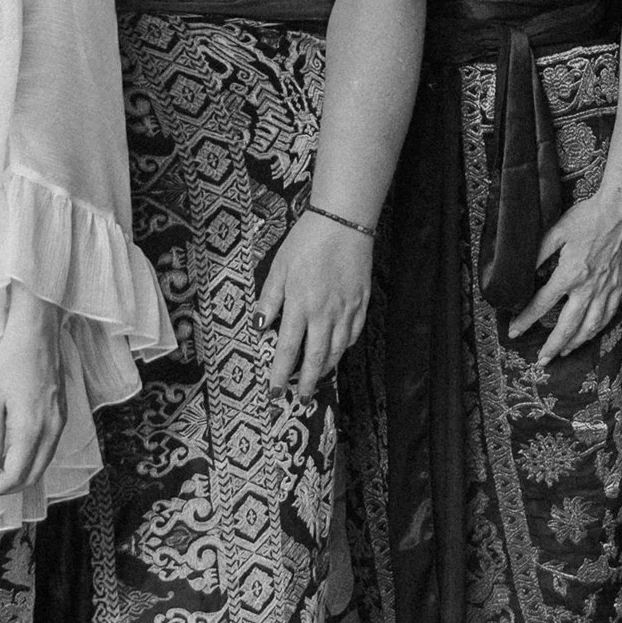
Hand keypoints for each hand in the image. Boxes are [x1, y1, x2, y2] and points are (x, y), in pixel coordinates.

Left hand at [0, 300, 66, 494]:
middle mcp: (51, 431)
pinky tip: (13, 453)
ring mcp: (60, 423)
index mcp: (31, 430)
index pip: (15, 475)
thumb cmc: (10, 359)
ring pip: (43, 464)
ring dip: (20, 474)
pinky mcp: (62, 415)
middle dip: (6, 487)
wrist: (37, 331)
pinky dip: (31, 459)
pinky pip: (48, 449)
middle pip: (33, 476)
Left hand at [257, 210, 374, 391]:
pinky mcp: (362, 303)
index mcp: (300, 306)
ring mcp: (346, 310)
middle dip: (307, 383)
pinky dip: (344, 348)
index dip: (280, 375)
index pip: (287, 350)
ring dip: (326, 369)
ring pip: (337, 350)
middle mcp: (324, 314)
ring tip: (318, 379)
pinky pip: (353, 334)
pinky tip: (338, 351)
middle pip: (316, 358)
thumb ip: (269, 299)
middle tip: (301, 398)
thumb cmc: (307, 241)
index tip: (275, 393)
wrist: (343, 223)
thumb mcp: (278, 267)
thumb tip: (259, 326)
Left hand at [512, 183, 621, 363]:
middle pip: (567, 326)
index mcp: (570, 273)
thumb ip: (538, 254)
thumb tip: (521, 271)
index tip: (514, 331)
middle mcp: (589, 287)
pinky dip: (597, 330)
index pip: (542, 304)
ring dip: (575, 343)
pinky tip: (588, 335)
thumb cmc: (587, 218)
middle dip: (552, 346)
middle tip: (541, 360)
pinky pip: (608, 316)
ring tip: (563, 353)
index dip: (525, 320)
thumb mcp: (556, 231)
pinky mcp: (619, 288)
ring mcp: (606, 290)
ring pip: (590, 327)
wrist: (621, 212)